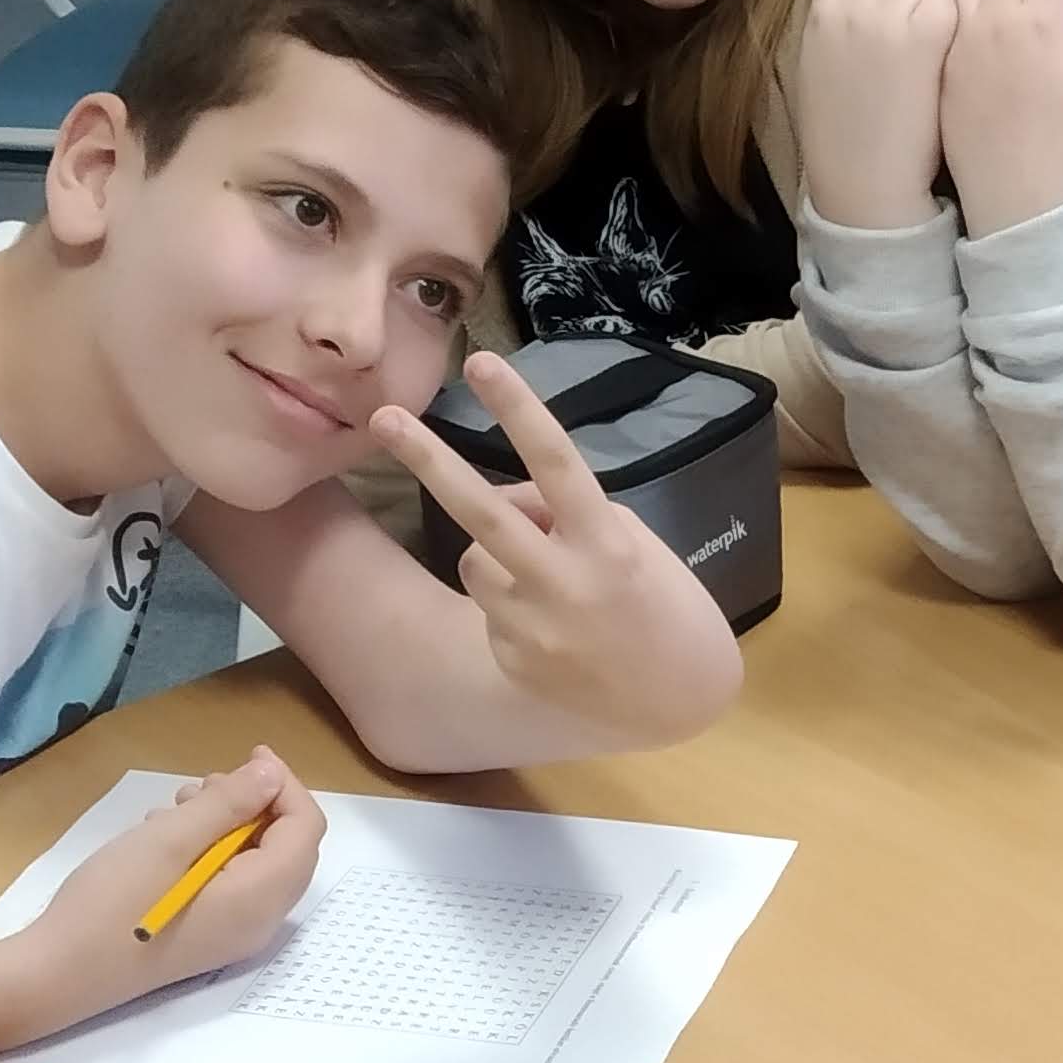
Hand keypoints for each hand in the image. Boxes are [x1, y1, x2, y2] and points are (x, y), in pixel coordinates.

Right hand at [34, 750, 324, 1015]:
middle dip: (257, 805)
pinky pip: (233, 885)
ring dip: (229, 826)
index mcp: (262, 897)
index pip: (306, 829)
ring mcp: (236, 936)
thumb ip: (228, 804)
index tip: (251, 755)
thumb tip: (272, 776)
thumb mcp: (170, 839)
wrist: (59, 974)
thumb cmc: (112, 901)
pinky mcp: (209, 939)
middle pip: (288, 848)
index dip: (285, 786)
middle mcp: (261, 921)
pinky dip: (212, 852)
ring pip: (257, 864)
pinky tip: (165, 837)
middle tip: (207, 783)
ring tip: (178, 806)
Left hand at [374, 352, 742, 743]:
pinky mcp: (513, 659)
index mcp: (607, 543)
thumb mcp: (634, 541)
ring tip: (544, 578)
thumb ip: (569, 512)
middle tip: (383, 419)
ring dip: (494, 554)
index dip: (517, 409)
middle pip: (480, 511)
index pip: (555, 462)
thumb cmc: (667, 605)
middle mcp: (564, 583)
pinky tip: (554, 628)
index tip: (481, 363)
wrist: (679, 699)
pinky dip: (511, 604)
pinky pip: (488, 608)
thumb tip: (507, 499)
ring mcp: (533, 626)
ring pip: (473, 560)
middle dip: (428, 460)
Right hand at [792, 0, 958, 229]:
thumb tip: (867, 2)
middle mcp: (850, 3)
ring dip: (932, 4)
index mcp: (819, 12)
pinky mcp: (926, 33)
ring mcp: (888, 15)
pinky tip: (948, 61)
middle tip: (916, 35)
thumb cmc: (842, 137)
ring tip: (932, 50)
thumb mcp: (820, 67)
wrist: (862, 182)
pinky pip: (948, 5)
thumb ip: (838, 27)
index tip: (887, 17)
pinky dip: (953, 26)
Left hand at [940, 0, 1062, 238]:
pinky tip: (988, 60)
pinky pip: (952, 20)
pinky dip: (972, 26)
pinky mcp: (940, 64)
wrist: (1019, 204)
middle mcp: (995, 20)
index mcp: (1043, 23)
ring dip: (1000, 1)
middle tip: (1047, 29)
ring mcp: (961, 42)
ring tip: (1014, 43)